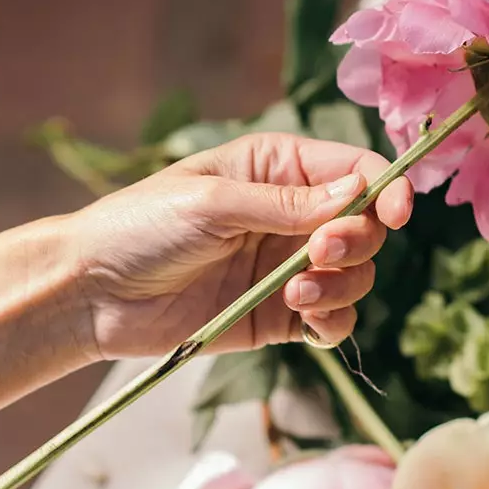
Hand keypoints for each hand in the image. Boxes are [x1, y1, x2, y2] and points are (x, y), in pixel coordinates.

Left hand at [65, 134, 412, 358]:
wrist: (92, 293)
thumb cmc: (139, 228)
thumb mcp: (211, 203)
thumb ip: (287, 204)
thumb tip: (357, 196)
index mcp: (277, 167)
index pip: (356, 171)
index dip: (386, 190)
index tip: (395, 214)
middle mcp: (290, 215)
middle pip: (365, 226)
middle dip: (356, 241)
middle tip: (317, 254)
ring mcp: (286, 267)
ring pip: (356, 276)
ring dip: (341, 285)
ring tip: (294, 291)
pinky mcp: (277, 315)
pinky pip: (332, 319)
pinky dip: (334, 320)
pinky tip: (306, 317)